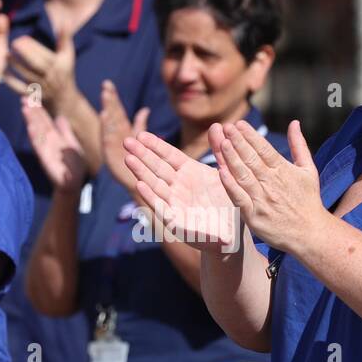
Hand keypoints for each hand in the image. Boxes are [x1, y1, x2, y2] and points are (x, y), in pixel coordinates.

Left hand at [6, 25, 77, 115]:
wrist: (65, 100)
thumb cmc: (64, 72)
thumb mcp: (67, 55)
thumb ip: (64, 38)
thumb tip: (64, 20)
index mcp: (58, 64)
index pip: (44, 54)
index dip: (31, 46)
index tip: (20, 38)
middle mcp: (51, 76)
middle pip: (36, 64)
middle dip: (24, 53)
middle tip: (12, 43)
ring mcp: (41, 87)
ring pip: (26, 76)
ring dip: (15, 65)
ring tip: (5, 54)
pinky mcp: (33, 96)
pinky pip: (20, 88)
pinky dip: (10, 80)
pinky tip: (2, 71)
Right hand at [21, 96, 85, 192]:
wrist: (73, 184)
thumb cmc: (73, 166)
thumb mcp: (71, 144)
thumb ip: (65, 131)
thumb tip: (60, 117)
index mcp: (54, 136)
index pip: (44, 119)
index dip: (38, 108)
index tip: (31, 96)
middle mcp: (48, 141)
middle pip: (38, 122)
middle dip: (31, 110)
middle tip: (24, 97)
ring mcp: (46, 149)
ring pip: (36, 131)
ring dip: (30, 120)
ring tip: (24, 107)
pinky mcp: (46, 159)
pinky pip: (39, 146)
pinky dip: (35, 137)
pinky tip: (30, 128)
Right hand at [98, 80, 149, 192]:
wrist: (139, 186)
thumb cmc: (139, 164)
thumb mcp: (141, 141)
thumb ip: (140, 124)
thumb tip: (145, 109)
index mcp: (123, 132)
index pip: (117, 111)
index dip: (112, 98)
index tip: (108, 83)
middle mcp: (117, 137)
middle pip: (113, 115)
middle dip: (109, 100)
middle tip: (105, 84)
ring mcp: (113, 146)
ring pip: (110, 125)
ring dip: (107, 110)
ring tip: (105, 95)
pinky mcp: (111, 156)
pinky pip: (108, 139)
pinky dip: (106, 126)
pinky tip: (104, 115)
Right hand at [122, 130, 238, 253]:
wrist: (235, 236)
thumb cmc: (231, 204)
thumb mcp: (227, 174)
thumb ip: (221, 152)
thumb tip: (218, 125)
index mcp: (191, 173)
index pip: (170, 156)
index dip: (155, 146)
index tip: (140, 135)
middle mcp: (180, 186)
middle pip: (158, 168)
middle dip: (142, 155)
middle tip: (126, 141)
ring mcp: (176, 203)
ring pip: (155, 185)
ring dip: (141, 172)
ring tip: (129, 159)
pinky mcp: (176, 221)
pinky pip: (162, 207)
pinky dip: (151, 196)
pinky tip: (140, 185)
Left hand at [212, 120, 321, 254]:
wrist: (310, 233)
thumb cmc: (308, 200)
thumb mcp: (308, 170)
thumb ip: (299, 145)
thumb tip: (294, 123)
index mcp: (283, 171)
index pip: (264, 149)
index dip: (250, 136)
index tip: (239, 124)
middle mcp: (272, 183)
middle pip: (251, 159)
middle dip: (238, 142)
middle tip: (226, 127)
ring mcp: (262, 200)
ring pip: (243, 175)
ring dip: (232, 159)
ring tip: (223, 143)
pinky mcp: (254, 216)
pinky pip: (239, 198)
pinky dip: (230, 185)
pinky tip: (221, 172)